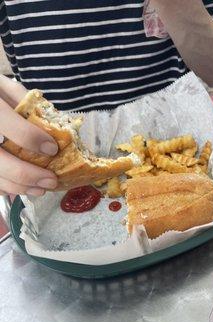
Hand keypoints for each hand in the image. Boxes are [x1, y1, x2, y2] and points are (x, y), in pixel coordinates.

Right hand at [0, 76, 57, 195]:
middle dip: (26, 174)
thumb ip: (21, 99)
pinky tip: (19, 188)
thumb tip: (50, 124)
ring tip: (40, 189)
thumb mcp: (1, 85)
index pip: (5, 121)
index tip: (52, 149)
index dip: (30, 138)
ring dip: (17, 187)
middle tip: (51, 180)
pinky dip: (3, 188)